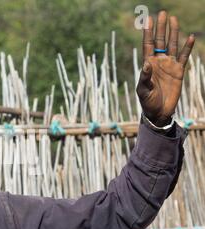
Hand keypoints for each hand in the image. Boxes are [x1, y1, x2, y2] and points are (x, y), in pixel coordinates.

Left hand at [136, 11, 194, 125]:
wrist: (159, 111)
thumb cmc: (148, 101)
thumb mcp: (143, 91)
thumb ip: (144, 78)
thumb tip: (146, 64)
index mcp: (148, 65)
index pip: (148, 45)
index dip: (148, 33)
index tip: (148, 20)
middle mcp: (159, 62)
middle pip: (160, 41)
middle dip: (161, 28)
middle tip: (163, 13)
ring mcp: (169, 65)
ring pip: (172, 45)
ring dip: (173, 33)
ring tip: (174, 19)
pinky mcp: (179, 71)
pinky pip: (184, 56)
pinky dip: (187, 47)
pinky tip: (190, 37)